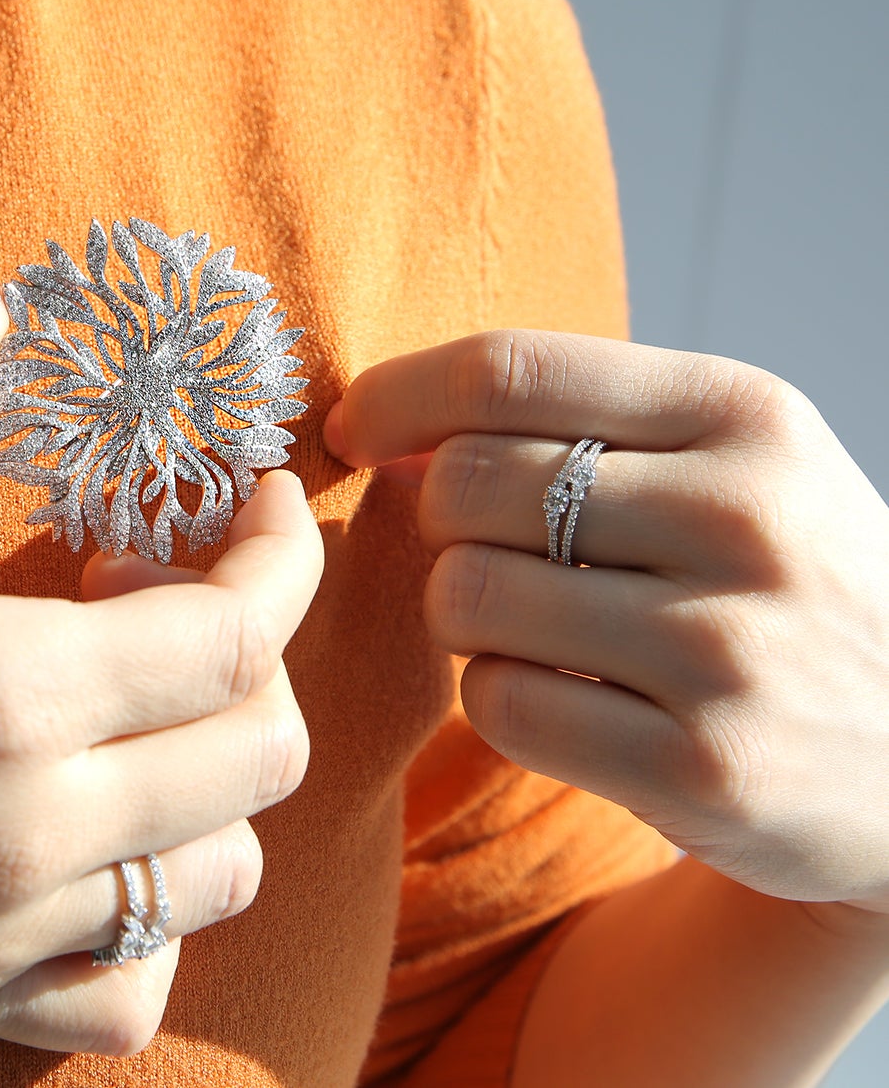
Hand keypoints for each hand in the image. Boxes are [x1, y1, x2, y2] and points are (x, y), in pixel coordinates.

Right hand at [0, 268, 319, 1077]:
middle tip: (156, 586)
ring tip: (126, 705)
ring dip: (214, 773)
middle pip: (261, 752)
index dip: (280, 553)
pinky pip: (127, 994)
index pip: (236, 635)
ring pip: (220, 874)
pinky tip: (91, 841)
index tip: (255, 498)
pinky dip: (151, 916)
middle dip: (256, 649)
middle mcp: (25, 832)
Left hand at [324, 329, 888, 919]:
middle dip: (439, 518)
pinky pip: (498, 706)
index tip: (355, 426)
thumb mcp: (728, 460)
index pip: (511, 367)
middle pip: (466, 483)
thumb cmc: (781, 577)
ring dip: (465, 613)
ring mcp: (728, 650)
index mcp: (743, 412)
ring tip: (535, 626)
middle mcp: (745, 518)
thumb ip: (573, 425)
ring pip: (466, 596)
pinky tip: (565, 697)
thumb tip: (386, 429)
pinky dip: (498, 699)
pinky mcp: (704, 770)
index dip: (399, 392)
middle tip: (487, 548)